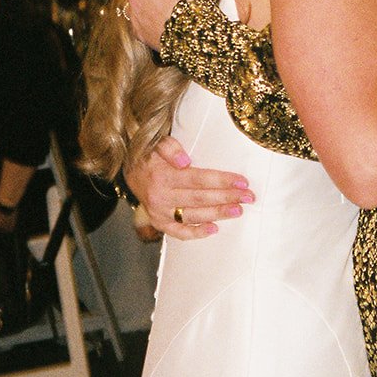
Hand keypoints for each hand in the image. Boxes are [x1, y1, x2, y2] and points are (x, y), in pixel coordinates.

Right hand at [128, 137, 255, 239]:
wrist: (128, 170)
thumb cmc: (149, 155)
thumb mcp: (156, 143)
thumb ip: (170, 148)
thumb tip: (186, 161)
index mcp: (163, 176)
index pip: (199, 179)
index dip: (222, 181)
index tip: (243, 182)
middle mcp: (161, 196)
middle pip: (200, 198)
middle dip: (227, 197)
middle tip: (248, 197)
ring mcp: (160, 212)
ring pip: (193, 216)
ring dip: (218, 214)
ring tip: (238, 210)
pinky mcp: (159, 223)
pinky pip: (179, 232)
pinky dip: (196, 233)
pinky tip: (214, 229)